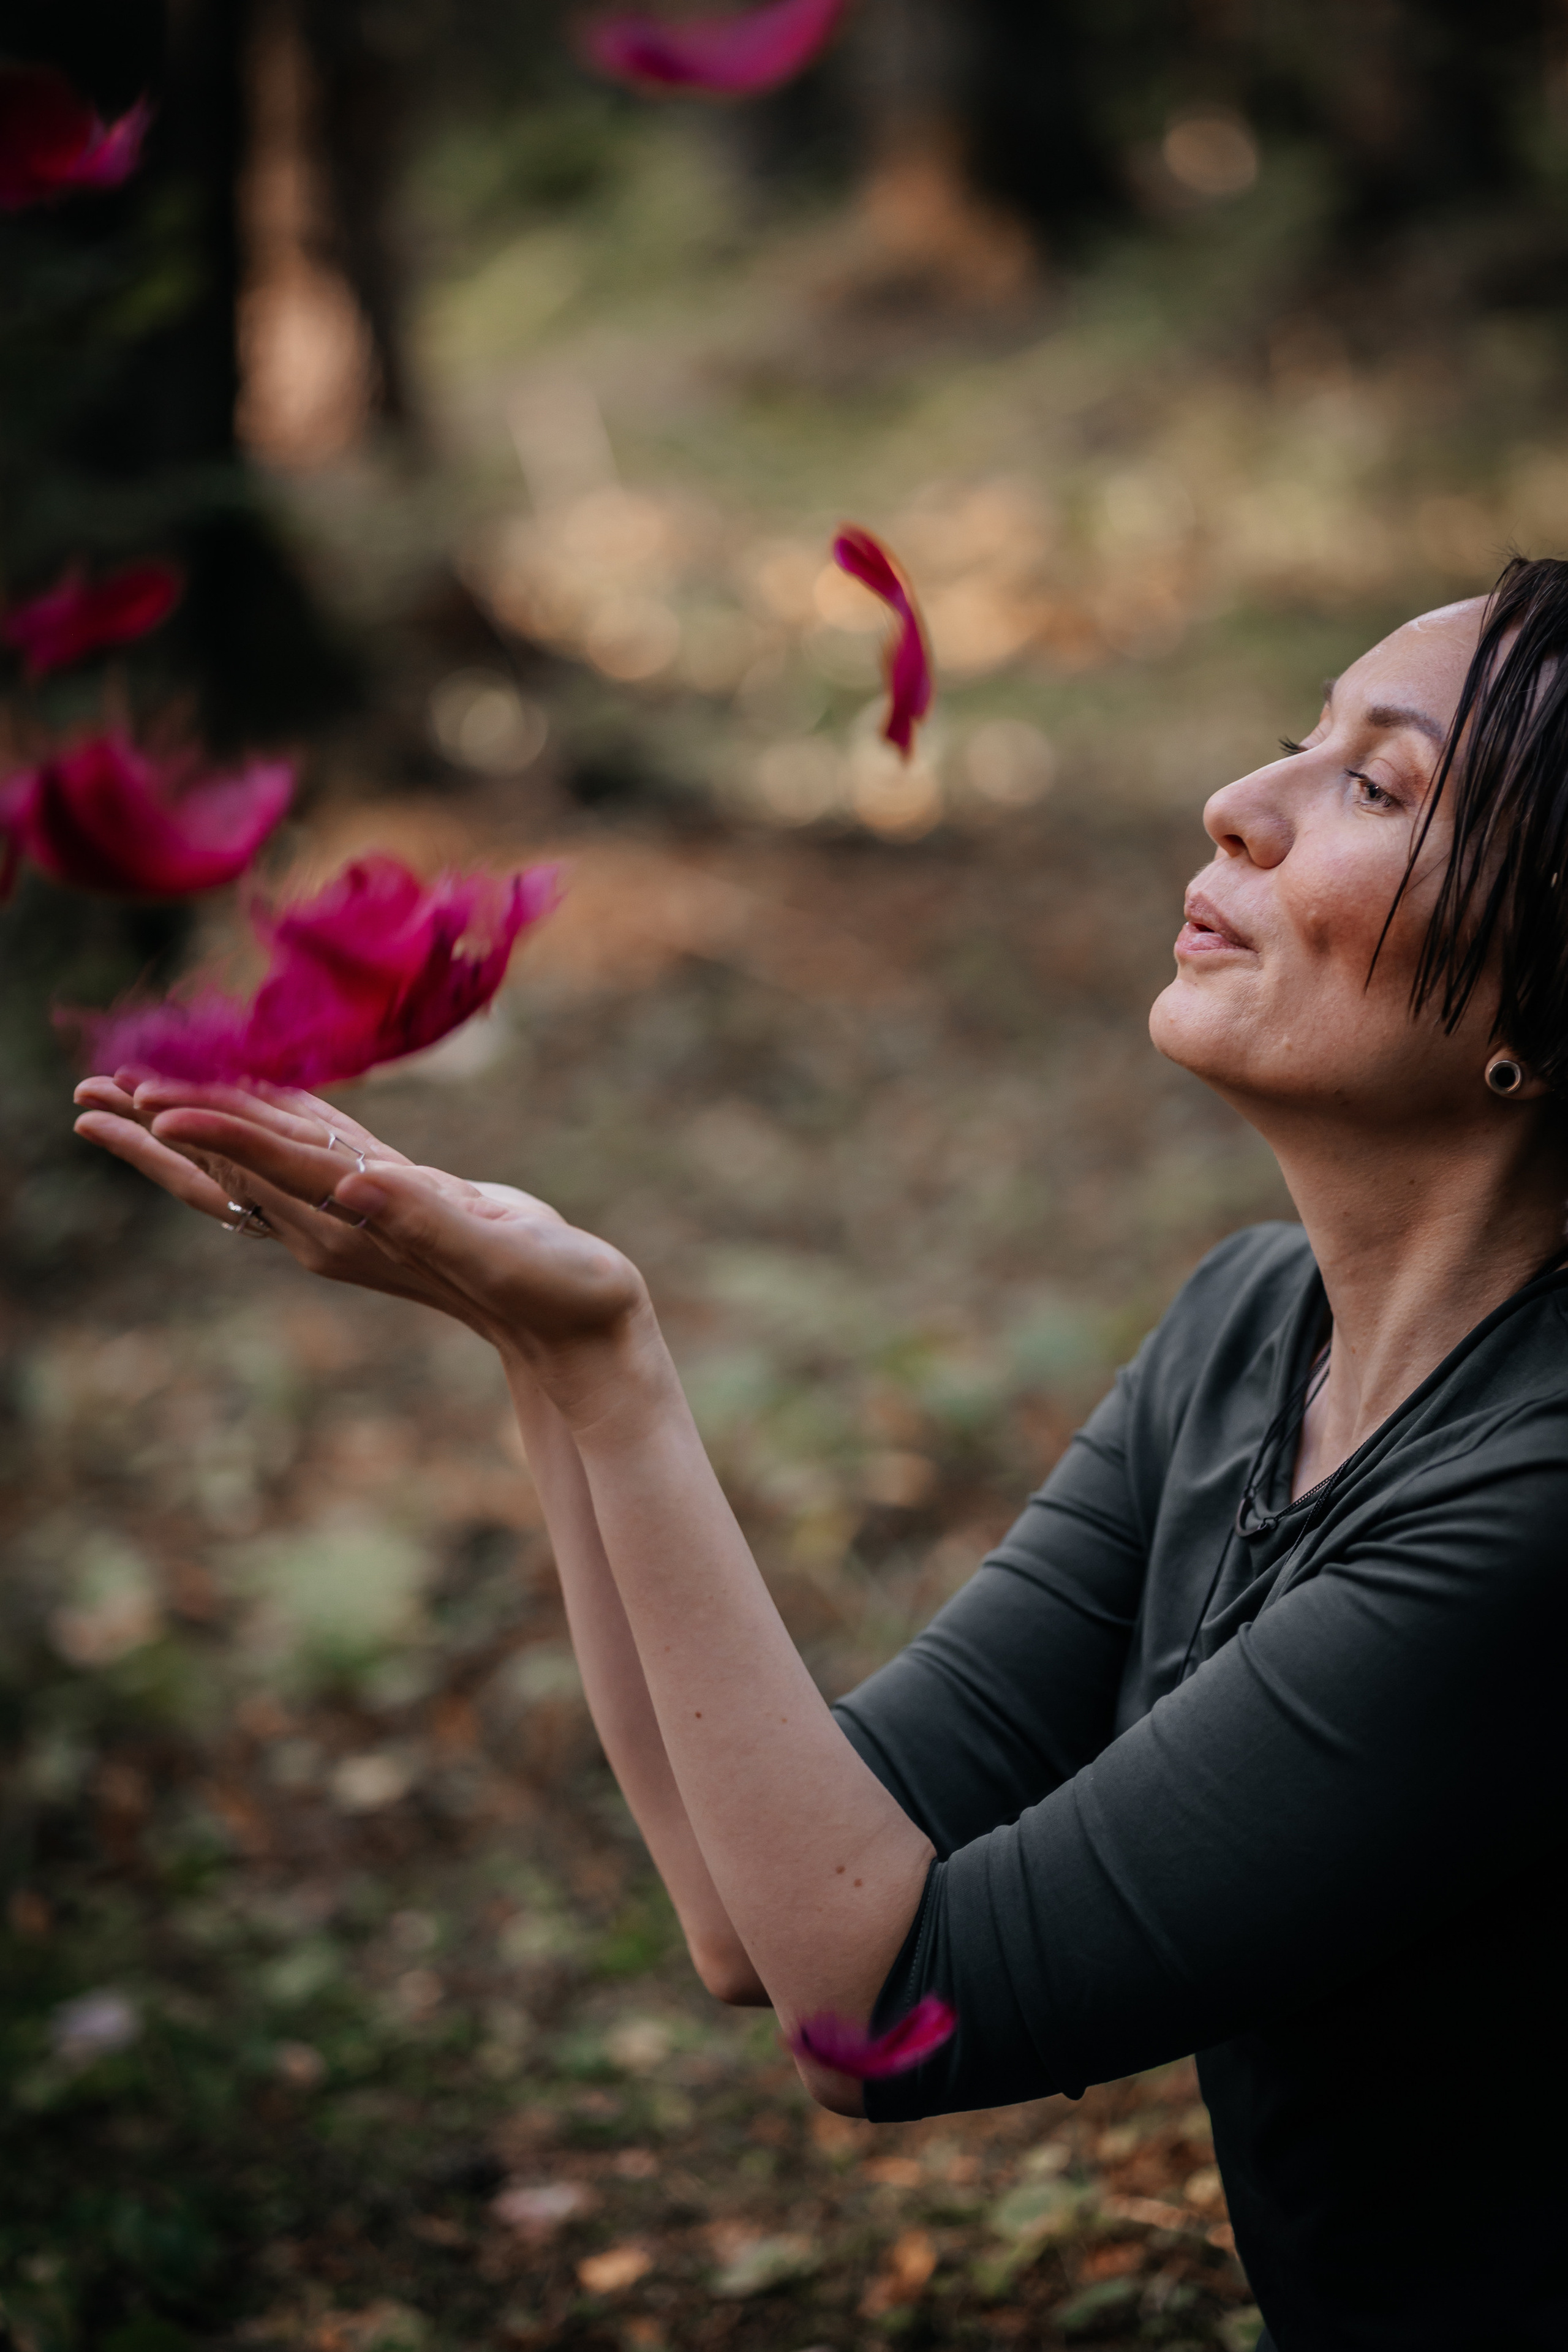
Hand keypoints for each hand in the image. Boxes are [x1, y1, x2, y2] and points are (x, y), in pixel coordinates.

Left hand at [73, 1075, 656, 1416]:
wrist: (578, 1328)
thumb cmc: (551, 1291)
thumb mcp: (491, 1250)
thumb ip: (421, 1215)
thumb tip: (352, 1182)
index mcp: (356, 1225)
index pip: (263, 1164)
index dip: (204, 1126)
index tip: (139, 1097)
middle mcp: (339, 1223)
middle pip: (231, 1167)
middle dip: (159, 1129)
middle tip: (85, 1092)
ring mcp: (354, 1217)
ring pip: (256, 1160)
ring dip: (195, 1124)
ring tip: (131, 1095)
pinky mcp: (383, 1204)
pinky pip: (304, 1155)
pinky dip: (264, 1122)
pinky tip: (249, 1102)